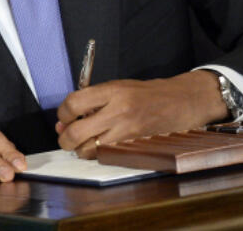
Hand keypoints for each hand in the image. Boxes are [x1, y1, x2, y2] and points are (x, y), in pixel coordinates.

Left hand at [55, 71, 225, 157]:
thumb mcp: (118, 87)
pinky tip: (99, 146)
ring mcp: (126, 131)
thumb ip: (92, 100)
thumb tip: (66, 119)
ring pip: (88, 150)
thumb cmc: (146, 94)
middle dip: (64, 138)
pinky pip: (104, 155)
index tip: (64, 116)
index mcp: (112, 91)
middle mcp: (118, 111)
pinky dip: (96, 154)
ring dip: (80, 149)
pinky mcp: (134, 146)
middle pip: (76, 132)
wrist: (180, 102)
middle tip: (66, 135)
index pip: (73, 103)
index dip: (62, 113)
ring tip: (83, 141)